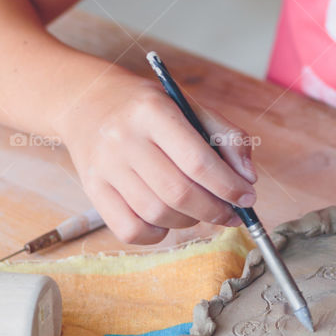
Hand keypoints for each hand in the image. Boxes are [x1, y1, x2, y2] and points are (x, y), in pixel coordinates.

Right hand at [55, 76, 258, 244]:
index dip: (229, 186)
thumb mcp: (188, 105)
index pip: (197, 161)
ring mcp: (105, 167)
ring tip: (202, 211)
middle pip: (178, 193)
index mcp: (153, 111)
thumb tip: (247, 178)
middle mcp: (124, 139)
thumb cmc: (147, 106)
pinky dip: (157, 234)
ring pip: (157, 214)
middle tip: (233, 213)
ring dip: (190, 221)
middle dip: (215, 210)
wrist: (88, 100)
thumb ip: (225, 136)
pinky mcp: (92, 189)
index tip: (248, 198)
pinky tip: (169, 221)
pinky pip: (129, 230)